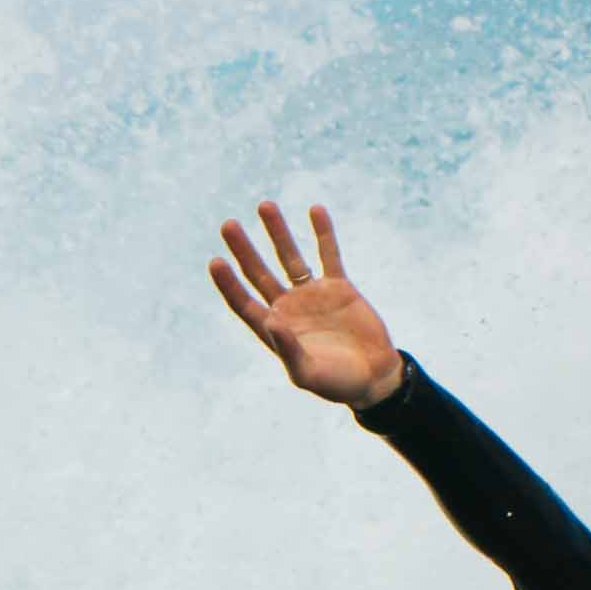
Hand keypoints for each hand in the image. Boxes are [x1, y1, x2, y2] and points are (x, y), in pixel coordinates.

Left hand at [208, 200, 401, 409]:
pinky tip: (315, 210)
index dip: (229, 284)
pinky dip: (323, 234)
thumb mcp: (308, 374)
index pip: (244, 302)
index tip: (216, 261)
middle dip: (244, 250)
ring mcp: (312, 295)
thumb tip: (269, 320)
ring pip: (290, 257)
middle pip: (259, 273)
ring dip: (277, 233)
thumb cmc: (337, 383)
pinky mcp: (339, 287)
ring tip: (264, 205)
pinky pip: (329, 255)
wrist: (374, 377)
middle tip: (227, 225)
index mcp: (274, 330)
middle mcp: (288, 308)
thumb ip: (287, 349)